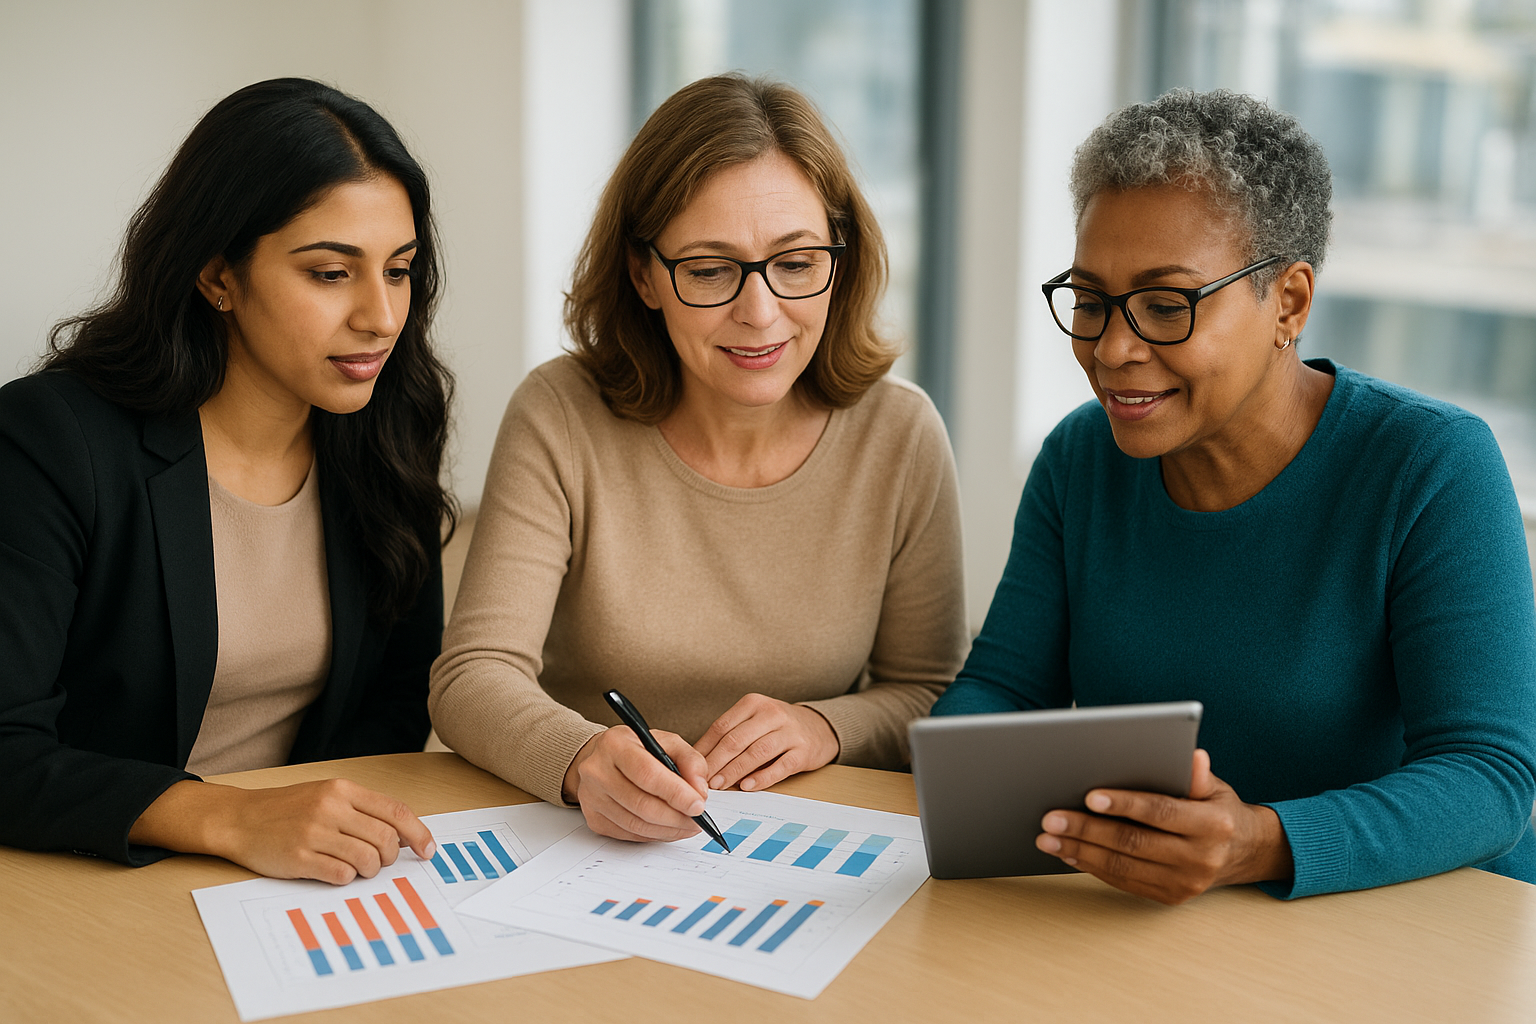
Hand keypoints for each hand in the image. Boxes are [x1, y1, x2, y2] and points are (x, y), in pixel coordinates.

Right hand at [128, 778, 436, 884]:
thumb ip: (362, 809)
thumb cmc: (286, 809)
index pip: (396, 811)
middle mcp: (331, 808)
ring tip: (355, 867)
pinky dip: (346, 878)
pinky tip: (335, 872)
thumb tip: (403, 834)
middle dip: (390, 857)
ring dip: (369, 870)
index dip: (418, 833)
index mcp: (342, 790)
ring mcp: (314, 833)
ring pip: (368, 860)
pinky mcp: (299, 858)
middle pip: (386, 839)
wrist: (238, 818)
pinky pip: (341, 875)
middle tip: (379, 861)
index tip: (428, 850)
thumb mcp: (326, 795)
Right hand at [563, 725, 709, 841]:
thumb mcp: (666, 742)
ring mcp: (592, 798)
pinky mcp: (593, 818)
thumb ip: (689, 759)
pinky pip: (629, 834)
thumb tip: (700, 789)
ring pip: (636, 824)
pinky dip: (654, 835)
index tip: (699, 805)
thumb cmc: (635, 749)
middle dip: (676, 817)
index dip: (676, 793)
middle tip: (698, 820)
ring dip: (668, 830)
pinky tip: (668, 828)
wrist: (600, 758)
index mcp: (615, 745)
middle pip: (642, 804)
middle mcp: (597, 771)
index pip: (647, 774)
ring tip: (688, 825)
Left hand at [694, 694, 839, 792]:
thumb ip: (729, 735)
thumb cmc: (777, 726)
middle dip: (715, 763)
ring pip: (756, 753)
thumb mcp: (753, 720)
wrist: (818, 727)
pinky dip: (762, 778)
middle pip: (736, 740)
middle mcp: (771, 714)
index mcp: (753, 703)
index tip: (691, 767)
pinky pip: (780, 766)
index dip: (704, 749)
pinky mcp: (803, 751)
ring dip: (734, 771)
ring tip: (719, 785)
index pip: (722, 727)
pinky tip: (747, 786)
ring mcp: (789, 732)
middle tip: (702, 781)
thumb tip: (697, 760)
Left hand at [1034, 749, 1292, 904]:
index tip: (1089, 797)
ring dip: (1081, 851)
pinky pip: (1124, 881)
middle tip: (1052, 818)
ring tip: (1049, 837)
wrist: (1244, 852)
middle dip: (1088, 830)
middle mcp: (1200, 858)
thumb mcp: (1215, 787)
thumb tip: (1191, 754)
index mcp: (1212, 825)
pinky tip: (1070, 852)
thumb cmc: (1219, 810)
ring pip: (1123, 866)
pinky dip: (1092, 867)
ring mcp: (1185, 883)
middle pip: (1133, 843)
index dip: (1124, 804)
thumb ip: (1197, 774)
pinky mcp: (1170, 896)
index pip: (1161, 812)